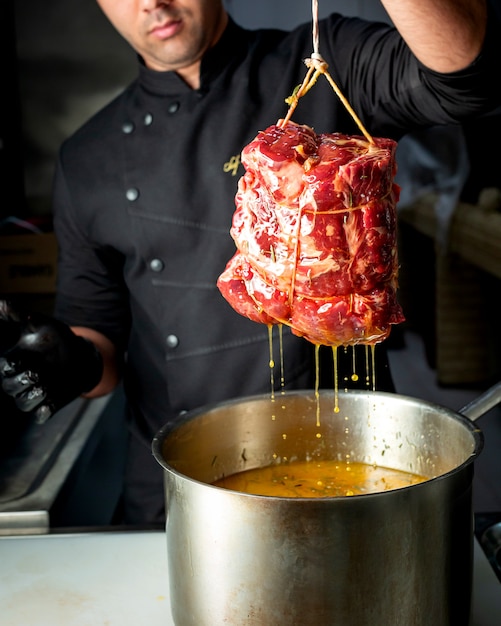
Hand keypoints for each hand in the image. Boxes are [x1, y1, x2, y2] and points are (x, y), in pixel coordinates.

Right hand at [0, 300, 102, 423]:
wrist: (81, 355)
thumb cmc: (56, 338)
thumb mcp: (42, 324)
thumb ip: (21, 315)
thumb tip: (1, 302)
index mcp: (15, 361)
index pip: (6, 368)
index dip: (12, 366)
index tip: (22, 361)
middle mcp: (21, 379)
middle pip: (10, 388)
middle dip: (22, 382)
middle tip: (37, 374)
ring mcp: (35, 393)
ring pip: (23, 403)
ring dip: (33, 396)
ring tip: (46, 386)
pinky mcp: (49, 403)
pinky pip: (41, 415)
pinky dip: (44, 412)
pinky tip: (49, 406)